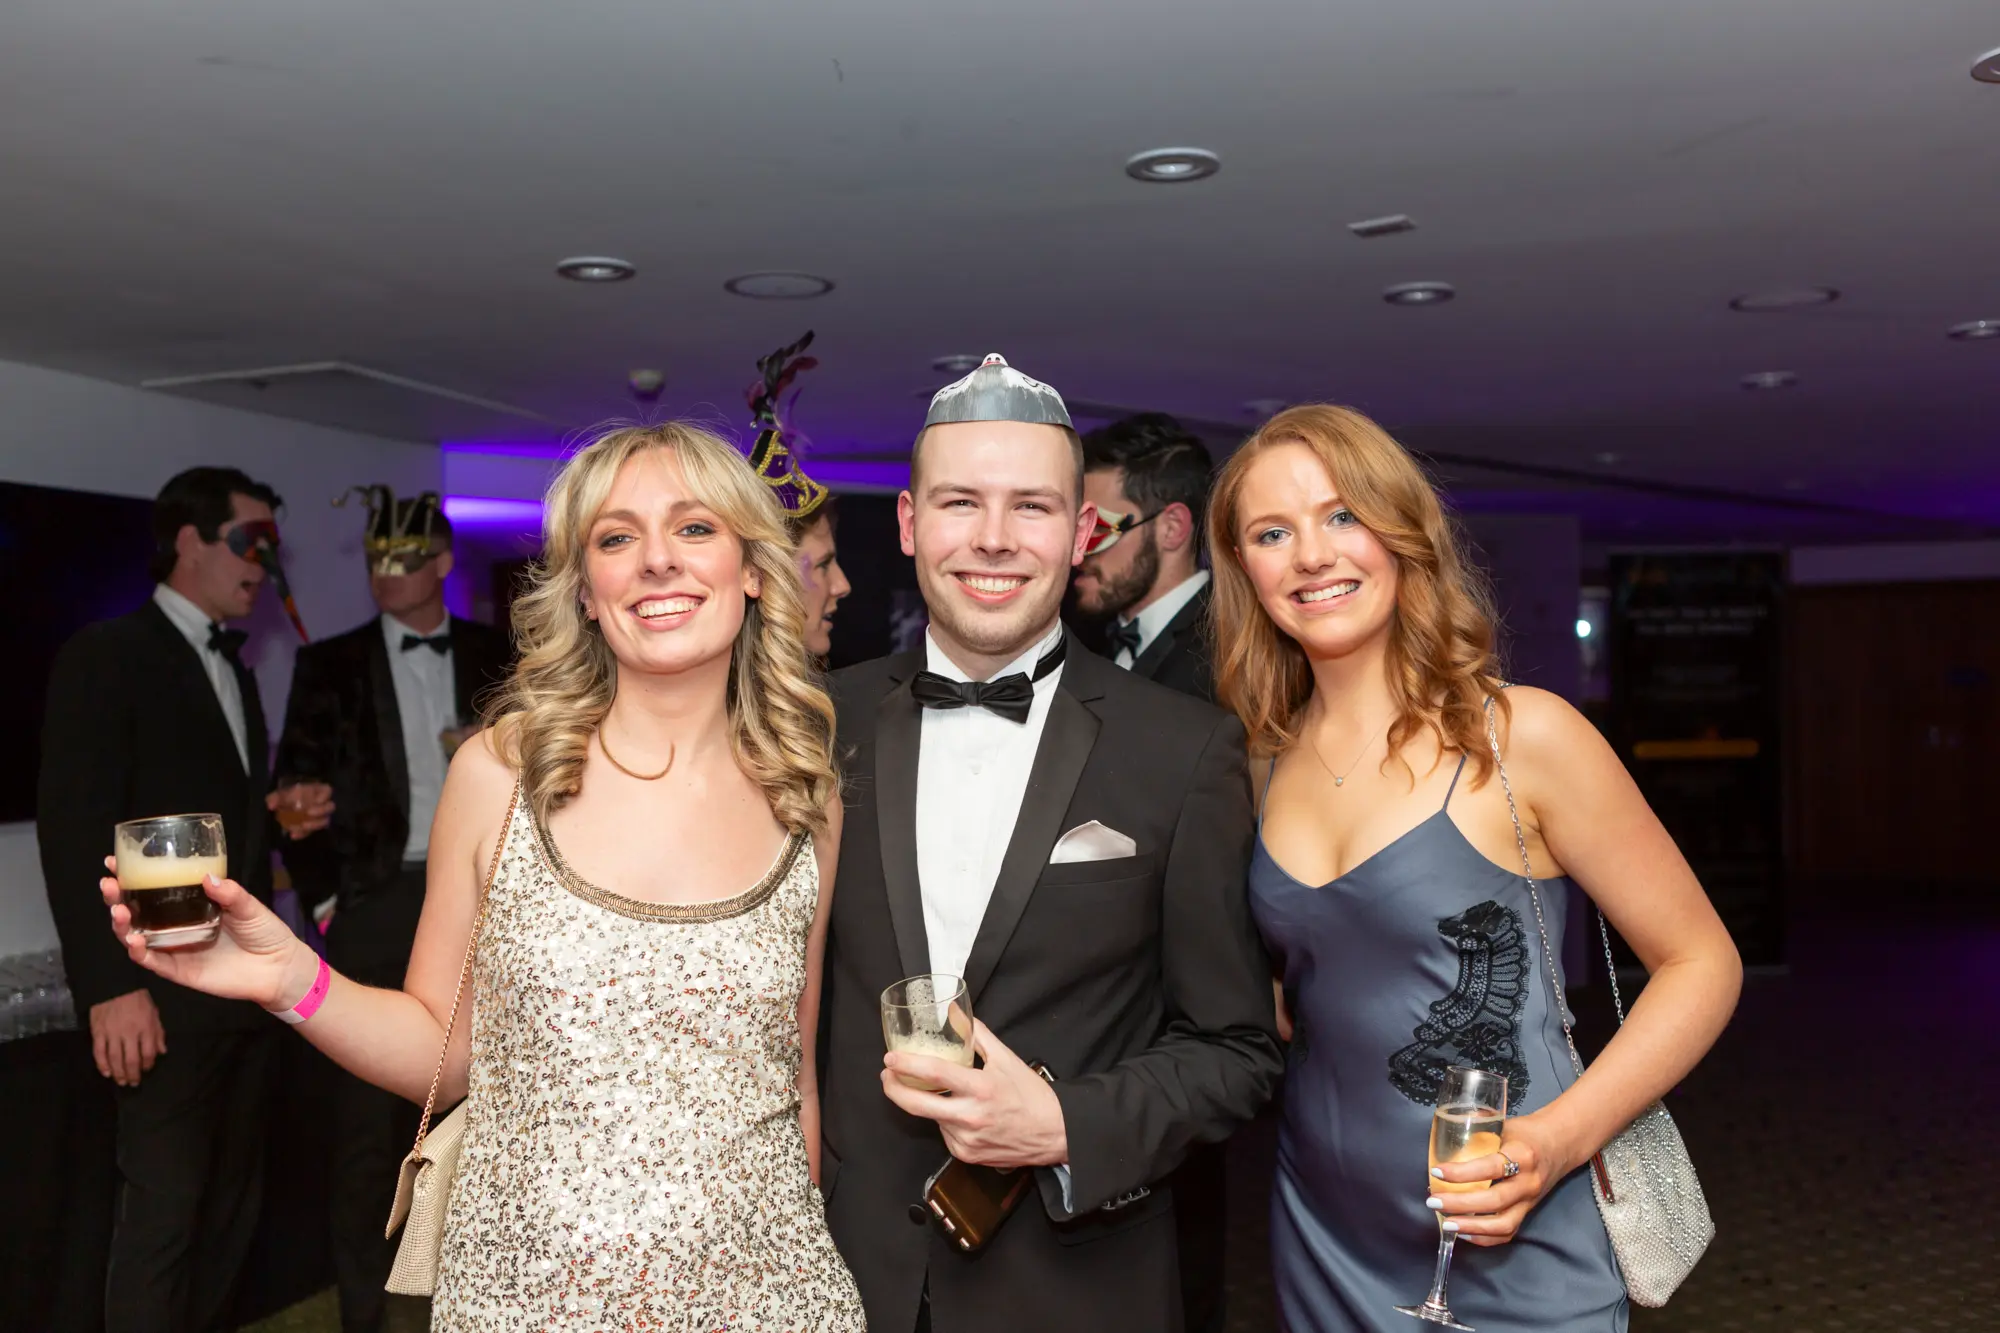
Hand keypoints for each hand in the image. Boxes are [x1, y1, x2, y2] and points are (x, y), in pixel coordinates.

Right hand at [89, 988, 164, 1086]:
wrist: (114, 984)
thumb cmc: (137, 998)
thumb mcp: (154, 1012)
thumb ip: (158, 1032)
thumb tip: (162, 1052)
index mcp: (146, 1027)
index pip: (149, 1053)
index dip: (148, 1064)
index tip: (147, 1070)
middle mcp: (130, 1033)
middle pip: (131, 1060)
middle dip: (133, 1074)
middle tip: (134, 1083)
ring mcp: (112, 1033)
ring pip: (115, 1059)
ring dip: (118, 1073)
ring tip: (121, 1081)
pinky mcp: (98, 1032)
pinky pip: (99, 1052)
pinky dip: (102, 1064)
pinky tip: (106, 1072)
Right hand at [102, 856, 317, 1012]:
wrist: (279, 967)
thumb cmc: (265, 932)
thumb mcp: (249, 906)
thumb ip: (229, 893)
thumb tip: (206, 877)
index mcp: (189, 906)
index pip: (153, 889)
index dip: (130, 877)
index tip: (112, 862)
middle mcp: (176, 926)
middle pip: (136, 912)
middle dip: (117, 898)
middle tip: (108, 884)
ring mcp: (175, 948)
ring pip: (136, 937)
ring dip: (122, 924)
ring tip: (117, 910)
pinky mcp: (179, 970)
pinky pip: (153, 962)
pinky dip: (139, 952)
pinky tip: (134, 940)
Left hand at [267, 782, 334, 837]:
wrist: (285, 806)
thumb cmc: (287, 796)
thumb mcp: (280, 794)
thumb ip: (275, 798)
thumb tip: (271, 805)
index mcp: (317, 791)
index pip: (327, 791)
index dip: (324, 795)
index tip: (316, 800)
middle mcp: (322, 804)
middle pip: (330, 807)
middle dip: (321, 811)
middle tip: (309, 813)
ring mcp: (320, 816)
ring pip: (324, 821)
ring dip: (314, 824)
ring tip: (302, 826)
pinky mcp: (313, 827)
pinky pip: (312, 831)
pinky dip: (303, 834)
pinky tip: (293, 835)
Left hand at [881, 1020, 1067, 1169]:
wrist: (1054, 1133)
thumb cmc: (1031, 1095)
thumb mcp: (1006, 1058)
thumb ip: (976, 1033)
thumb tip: (954, 1011)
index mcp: (980, 1088)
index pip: (934, 1074)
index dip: (907, 1065)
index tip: (891, 1058)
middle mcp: (970, 1117)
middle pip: (917, 1105)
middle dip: (894, 1089)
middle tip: (887, 1075)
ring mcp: (966, 1139)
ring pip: (932, 1118)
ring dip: (927, 1104)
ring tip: (935, 1092)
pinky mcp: (967, 1155)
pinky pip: (945, 1134)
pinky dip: (945, 1121)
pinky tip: (959, 1113)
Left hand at [1428, 1110, 1578, 1246]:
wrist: (1561, 1144)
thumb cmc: (1527, 1132)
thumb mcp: (1504, 1124)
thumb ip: (1477, 1129)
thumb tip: (1444, 1130)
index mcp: (1521, 1155)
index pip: (1490, 1168)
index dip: (1462, 1173)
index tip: (1437, 1172)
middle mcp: (1528, 1182)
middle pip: (1494, 1201)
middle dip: (1460, 1204)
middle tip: (1433, 1202)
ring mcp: (1530, 1200)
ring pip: (1503, 1224)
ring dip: (1472, 1227)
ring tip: (1446, 1224)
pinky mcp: (1528, 1212)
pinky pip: (1508, 1232)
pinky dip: (1485, 1238)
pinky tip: (1464, 1233)